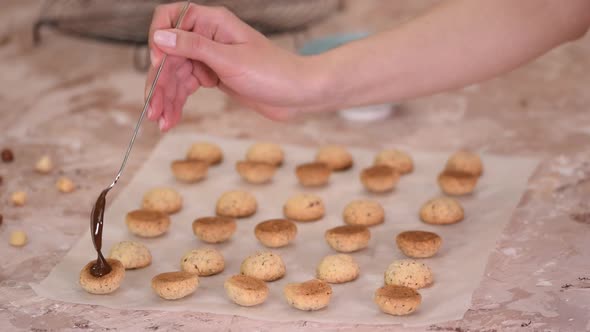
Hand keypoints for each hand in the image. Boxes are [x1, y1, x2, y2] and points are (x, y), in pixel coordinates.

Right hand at [146, 2, 325, 130]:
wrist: (298, 95)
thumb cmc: (272, 73)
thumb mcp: (230, 60)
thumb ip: (194, 47)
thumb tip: (160, 36)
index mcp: (212, 22)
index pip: (171, 18)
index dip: (159, 39)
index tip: (159, 64)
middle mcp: (208, 36)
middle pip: (170, 54)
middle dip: (159, 83)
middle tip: (153, 111)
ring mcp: (211, 57)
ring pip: (176, 74)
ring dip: (166, 98)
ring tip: (160, 122)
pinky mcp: (214, 76)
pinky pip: (188, 86)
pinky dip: (179, 102)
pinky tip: (171, 119)